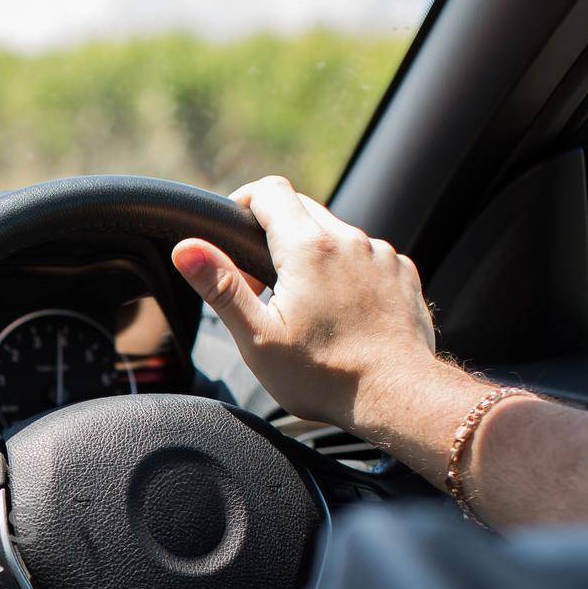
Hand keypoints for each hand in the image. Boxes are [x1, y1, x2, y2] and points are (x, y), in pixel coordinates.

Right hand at [172, 176, 441, 438]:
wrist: (397, 397)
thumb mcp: (257, 337)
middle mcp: (350, 240)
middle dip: (273, 233)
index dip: (243, 202)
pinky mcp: (401, 273)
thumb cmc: (323, 375)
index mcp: (309, 248)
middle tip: (259, 283)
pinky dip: (345, 271)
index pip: (270, 191)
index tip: (232, 232)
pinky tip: (339, 312)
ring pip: (335, 234)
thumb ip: (221, 287)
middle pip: (302, 208)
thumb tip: (186, 248)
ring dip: (311, 254)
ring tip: (302, 304)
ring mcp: (381, 255)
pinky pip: (364, 256)